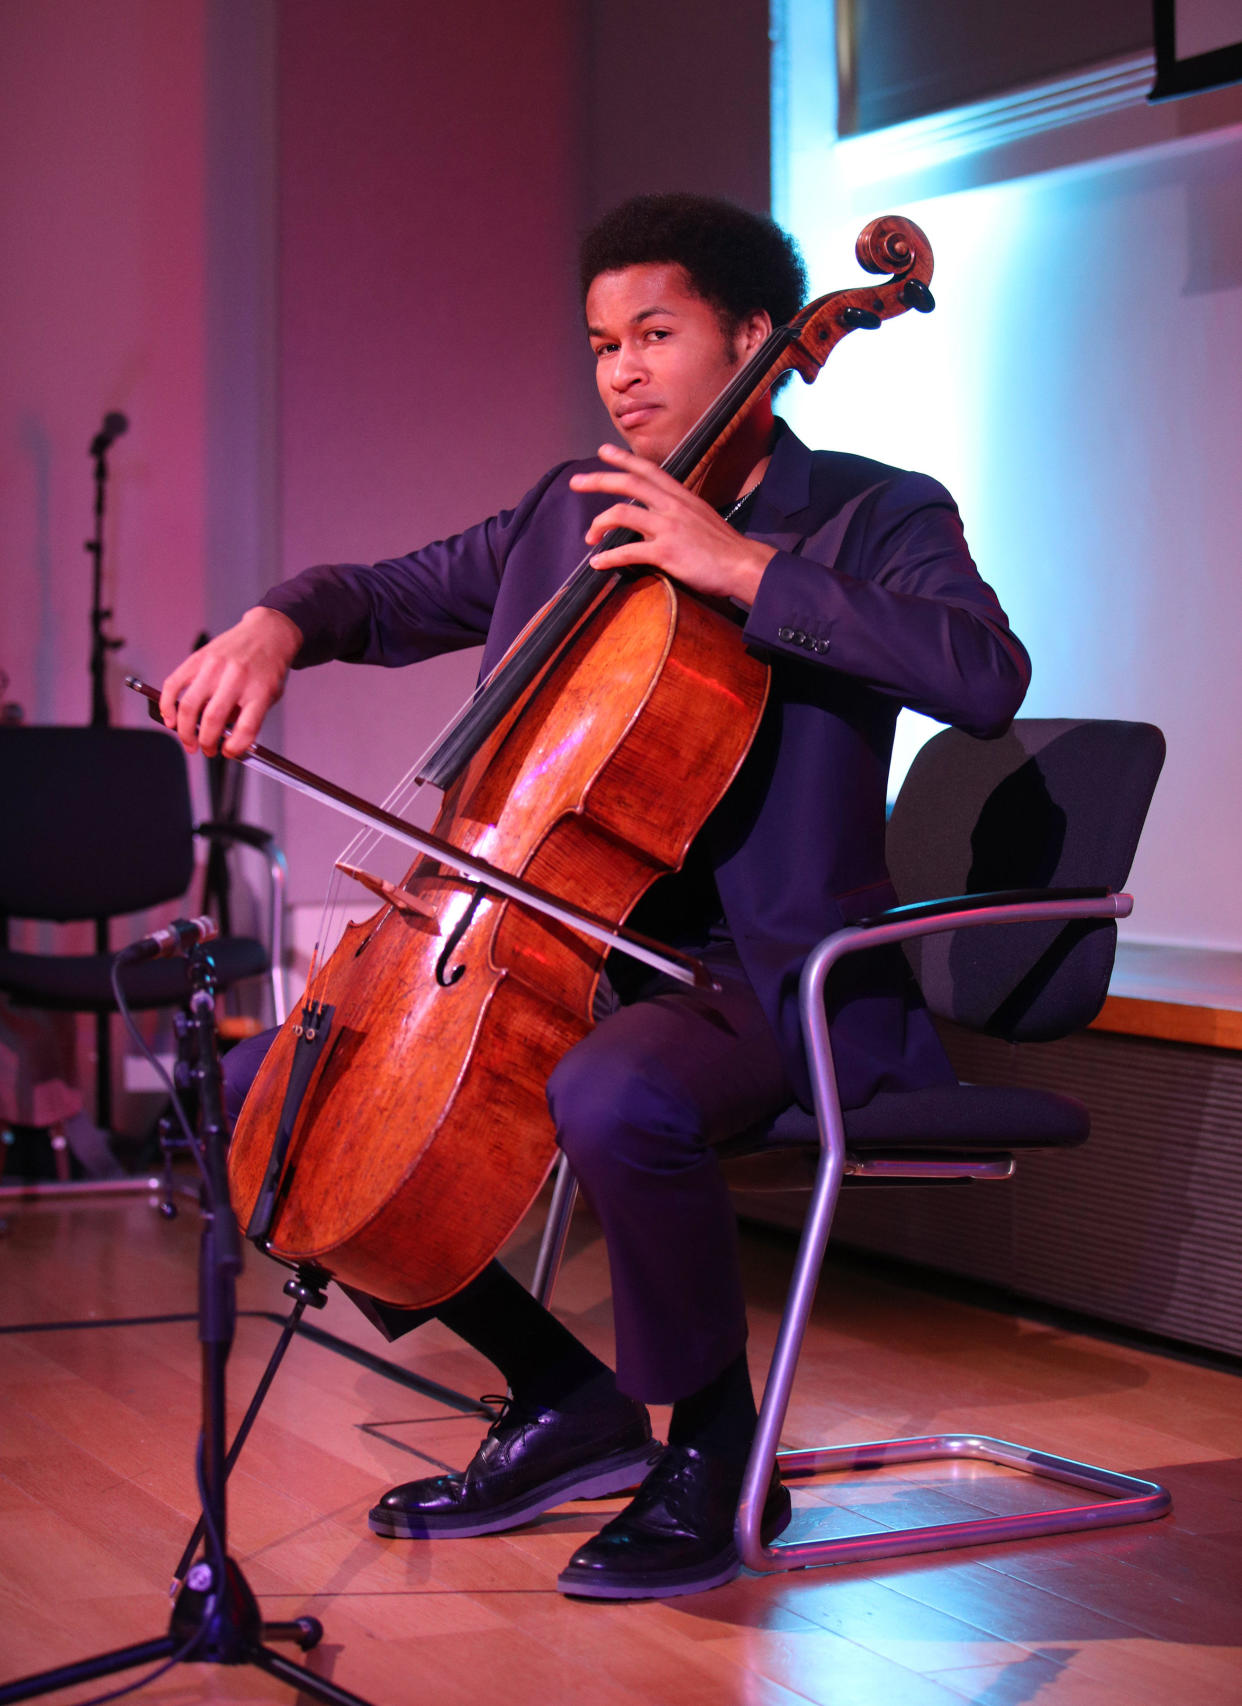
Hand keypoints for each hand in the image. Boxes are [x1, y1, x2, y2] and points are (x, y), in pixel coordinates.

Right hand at [159, 606, 302, 756]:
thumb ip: (248, 717)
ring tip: (188, 741)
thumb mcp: (270, 696)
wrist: (267, 633)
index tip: (228, 753)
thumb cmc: (268, 668)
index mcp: (260, 690)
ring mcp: (215, 666)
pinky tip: (170, 719)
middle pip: (212, 720)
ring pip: (189, 706)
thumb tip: (223, 740)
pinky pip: (174, 684)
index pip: (246, 728)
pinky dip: (167, 705)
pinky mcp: (198, 658)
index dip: (234, 748)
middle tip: (206, 750)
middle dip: (205, 743)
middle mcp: (236, 678)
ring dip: (184, 731)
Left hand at [569, 444, 775, 606]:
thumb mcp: (701, 518)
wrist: (745, 565)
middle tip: (576, 481)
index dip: (623, 459)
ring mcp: (669, 528)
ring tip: (588, 536)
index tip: (603, 451)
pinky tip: (598, 563)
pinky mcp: (667, 553)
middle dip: (598, 479)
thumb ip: (678, 514)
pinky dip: (608, 557)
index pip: (648, 470)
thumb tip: (656, 519)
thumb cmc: (725, 547)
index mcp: (681, 496)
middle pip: (629, 483)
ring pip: (622, 514)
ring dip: (598, 524)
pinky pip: (628, 551)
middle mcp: (673, 506)